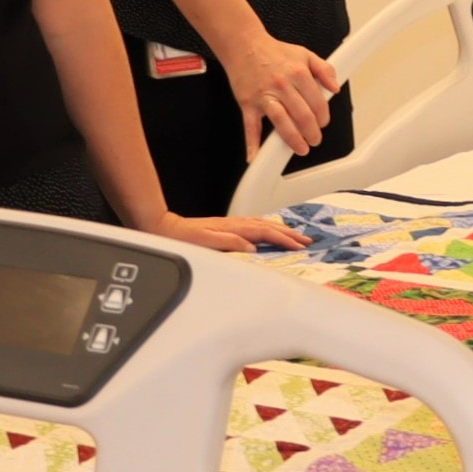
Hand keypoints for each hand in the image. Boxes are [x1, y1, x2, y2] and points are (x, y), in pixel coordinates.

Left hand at [147, 208, 304, 253]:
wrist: (165, 229)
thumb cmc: (182, 238)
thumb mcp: (204, 242)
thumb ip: (229, 243)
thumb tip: (251, 246)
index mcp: (233, 228)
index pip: (265, 233)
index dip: (284, 239)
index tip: (299, 246)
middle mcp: (235, 224)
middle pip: (269, 226)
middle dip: (289, 233)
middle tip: (307, 241)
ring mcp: (232, 225)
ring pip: (263, 225)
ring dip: (282, 230)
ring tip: (296, 236)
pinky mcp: (228, 227)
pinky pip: (255, 226)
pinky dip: (268, 228)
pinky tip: (270, 232)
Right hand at [227, 33, 343, 154]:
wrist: (244, 45)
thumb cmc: (273, 52)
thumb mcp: (305, 54)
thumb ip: (325, 70)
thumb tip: (335, 88)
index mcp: (298, 73)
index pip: (317, 102)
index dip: (324, 117)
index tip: (323, 123)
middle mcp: (282, 85)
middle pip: (302, 115)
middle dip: (312, 132)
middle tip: (315, 139)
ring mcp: (264, 96)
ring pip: (281, 122)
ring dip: (293, 139)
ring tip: (301, 148)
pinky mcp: (247, 103)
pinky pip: (250, 126)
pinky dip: (252, 143)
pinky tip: (254, 156)